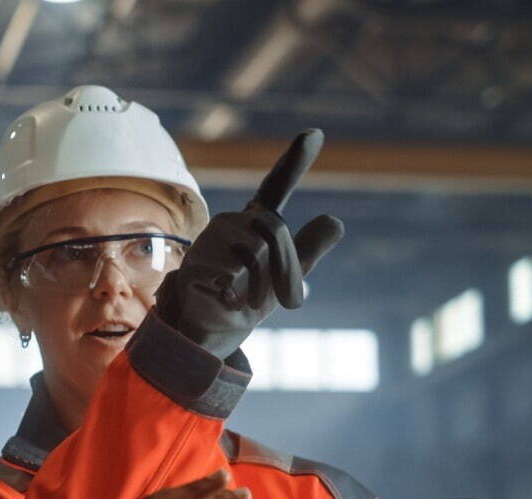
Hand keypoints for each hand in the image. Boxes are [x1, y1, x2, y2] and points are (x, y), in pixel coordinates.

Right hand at [154, 129, 344, 358]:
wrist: (209, 333)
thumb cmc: (246, 299)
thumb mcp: (287, 276)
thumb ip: (310, 249)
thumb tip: (336, 220)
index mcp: (255, 222)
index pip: (277, 187)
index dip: (295, 160)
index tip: (315, 133)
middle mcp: (231, 223)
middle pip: (275, 230)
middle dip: (283, 267)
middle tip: (270, 298)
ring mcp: (210, 240)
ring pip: (255, 251)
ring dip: (259, 286)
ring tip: (242, 298)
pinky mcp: (195, 262)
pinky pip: (233, 272)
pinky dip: (237, 294)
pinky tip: (225, 300)